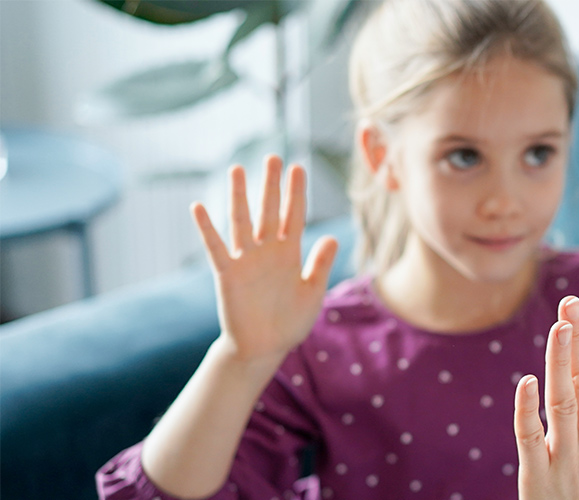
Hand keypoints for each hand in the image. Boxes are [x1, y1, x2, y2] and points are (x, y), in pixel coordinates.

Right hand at [190, 155, 337, 363]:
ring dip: (240, 197)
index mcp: (290, 254)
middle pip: (269, 211)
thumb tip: (332, 237)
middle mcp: (267, 251)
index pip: (295, 216)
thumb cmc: (290, 322)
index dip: (296, 193)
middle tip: (273, 157)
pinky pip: (216, 248)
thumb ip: (321, 264)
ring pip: (242, 222)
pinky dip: (207, 229)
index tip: (298, 167)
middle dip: (271, 185)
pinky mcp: (228, 275)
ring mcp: (246, 261)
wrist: (265, 348)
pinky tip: (198, 207)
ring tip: (237, 169)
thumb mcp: (313, 292)